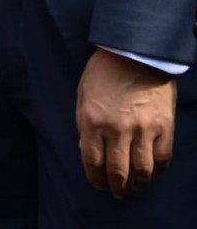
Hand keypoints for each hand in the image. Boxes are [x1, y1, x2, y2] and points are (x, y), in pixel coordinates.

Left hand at [76, 48, 176, 197]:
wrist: (134, 52)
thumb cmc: (104, 71)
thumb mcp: (83, 95)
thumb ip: (84, 123)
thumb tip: (86, 149)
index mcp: (91, 120)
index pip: (91, 160)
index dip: (94, 177)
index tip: (97, 184)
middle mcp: (115, 129)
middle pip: (116, 170)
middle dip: (116, 186)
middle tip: (118, 193)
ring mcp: (142, 129)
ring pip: (141, 169)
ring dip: (139, 183)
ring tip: (136, 188)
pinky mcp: (163, 126)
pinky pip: (162, 157)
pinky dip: (158, 170)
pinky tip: (153, 173)